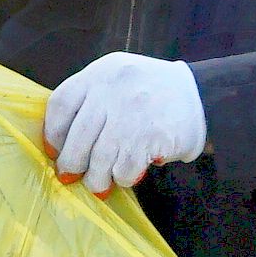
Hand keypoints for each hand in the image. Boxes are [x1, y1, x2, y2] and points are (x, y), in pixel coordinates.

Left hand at [42, 53, 208, 195]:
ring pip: (99, 159)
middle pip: (77, 138)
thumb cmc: (150, 91)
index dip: (53, 133)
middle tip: (70, 175)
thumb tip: (58, 145)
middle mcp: (113, 90)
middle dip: (71, 164)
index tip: (54, 150)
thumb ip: (89, 100)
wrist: (203, 94)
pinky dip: (122, 178)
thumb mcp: (117, 79)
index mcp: (101, 73)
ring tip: (98, 184)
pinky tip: (127, 174)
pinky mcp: (151, 137)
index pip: (61, 104)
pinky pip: (124, 169)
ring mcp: (132, 114)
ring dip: (96, 178)